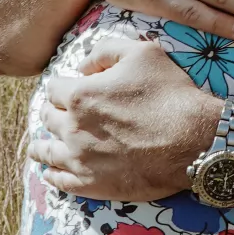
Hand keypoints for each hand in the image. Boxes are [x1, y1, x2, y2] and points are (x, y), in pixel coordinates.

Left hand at [27, 37, 219, 199]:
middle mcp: (73, 128)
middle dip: (52, 112)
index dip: (61, 85)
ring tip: (40, 145)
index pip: (53, 88)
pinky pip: (59, 181)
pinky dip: (51, 174)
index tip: (66, 88)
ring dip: (42, 145)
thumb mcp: (143, 52)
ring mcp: (80, 159)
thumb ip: (106, 50)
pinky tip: (51, 172)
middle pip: (47, 118)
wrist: (193, 139)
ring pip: (45, 152)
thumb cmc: (170, 92)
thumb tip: (83, 65)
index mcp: (81, 95)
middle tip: (57, 113)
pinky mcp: (92, 184)